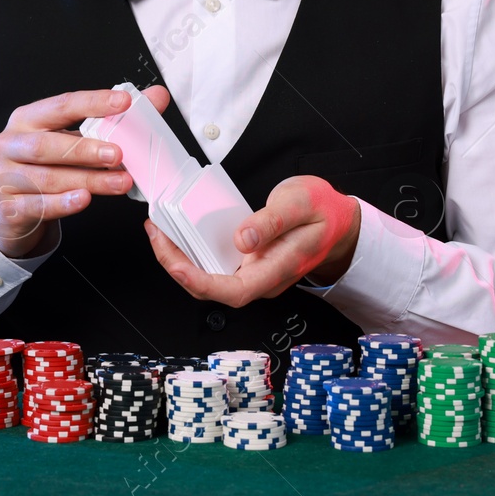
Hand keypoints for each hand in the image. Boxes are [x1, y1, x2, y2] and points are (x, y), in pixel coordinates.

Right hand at [0, 84, 171, 257]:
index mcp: (27, 119)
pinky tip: (84, 200)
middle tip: (118, 154)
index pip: (61, 105)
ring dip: (87, 180)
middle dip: (85, 149)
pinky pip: (37, 206)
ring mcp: (5, 177)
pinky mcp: (7, 208)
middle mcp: (11, 144)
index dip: (93, 103)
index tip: (124, 102)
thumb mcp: (71, 138)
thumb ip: (111, 119)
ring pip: (47, 178)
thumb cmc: (44, 166)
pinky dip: (62, 203)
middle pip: (46, 144)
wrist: (8, 209)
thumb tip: (155, 97)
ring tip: (119, 182)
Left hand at [144, 175, 360, 306]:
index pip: (234, 292)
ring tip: (159, 232)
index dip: (201, 283)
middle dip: (177, 266)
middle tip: (155, 234)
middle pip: (211, 289)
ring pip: (209, 279)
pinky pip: (213, 266)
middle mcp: (262, 279)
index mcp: (277, 269)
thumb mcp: (301, 203)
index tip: (176, 265)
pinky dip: (191, 252)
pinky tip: (179, 233)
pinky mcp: (248, 264)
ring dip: (179, 260)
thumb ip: (273, 221)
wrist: (339, 222)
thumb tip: (244, 239)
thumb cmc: (323, 212)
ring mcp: (254, 274)